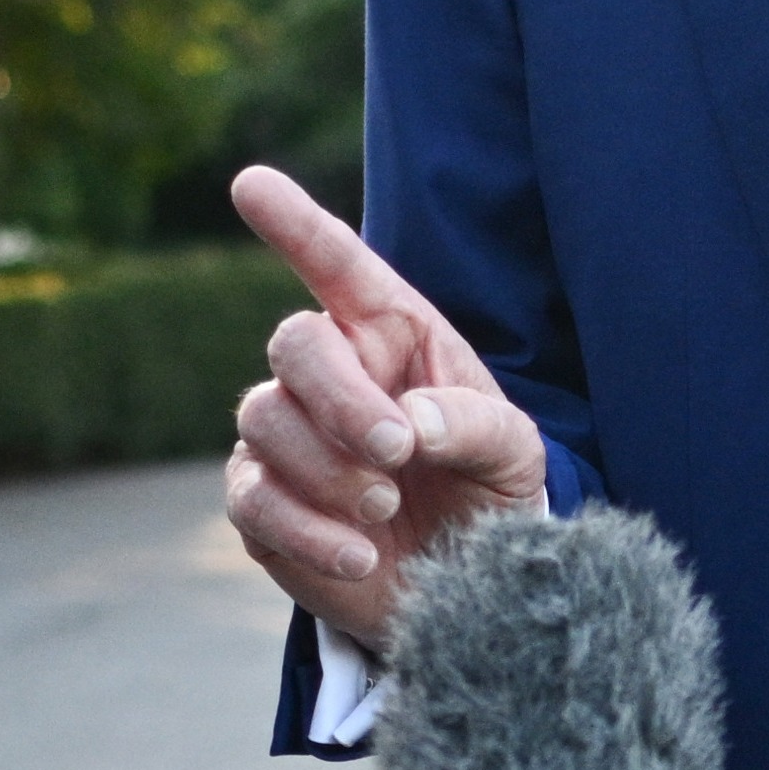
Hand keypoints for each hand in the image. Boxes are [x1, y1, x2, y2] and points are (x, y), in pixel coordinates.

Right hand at [220, 166, 549, 659]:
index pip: (338, 267)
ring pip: (265, 422)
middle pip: (294, 346)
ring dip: (328, 470)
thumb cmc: (489, 494)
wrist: (464, 585)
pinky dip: (308, 532)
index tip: (252, 184)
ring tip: (388, 509)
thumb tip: (411, 422)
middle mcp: (330, 373)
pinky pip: (255, 503)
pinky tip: (360, 557)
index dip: (295, 225)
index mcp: (391, 335)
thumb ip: (477, 425)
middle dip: (339, 398)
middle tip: (397, 452)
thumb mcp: (516, 454)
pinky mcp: (261, 505)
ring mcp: (284, 437)